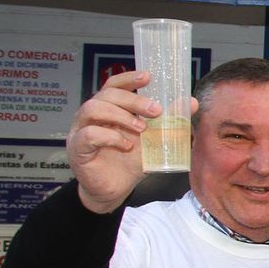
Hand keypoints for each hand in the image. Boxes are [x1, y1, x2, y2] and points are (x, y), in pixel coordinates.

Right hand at [67, 71, 195, 213]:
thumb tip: (191, 103)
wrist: (114, 190)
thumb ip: (169, 121)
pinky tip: (126, 145)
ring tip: (141, 129)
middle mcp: (91, 115)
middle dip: (133, 100)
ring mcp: (80, 130)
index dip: (129, 78)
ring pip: (93, 109)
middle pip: (106, 95)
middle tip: (156, 110)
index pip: (114, 85)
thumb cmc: (129, 162)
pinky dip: (110, 137)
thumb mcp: (153, 140)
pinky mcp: (77, 148)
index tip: (148, 77)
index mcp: (108, 108)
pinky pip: (89, 135)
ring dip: (121, 116)